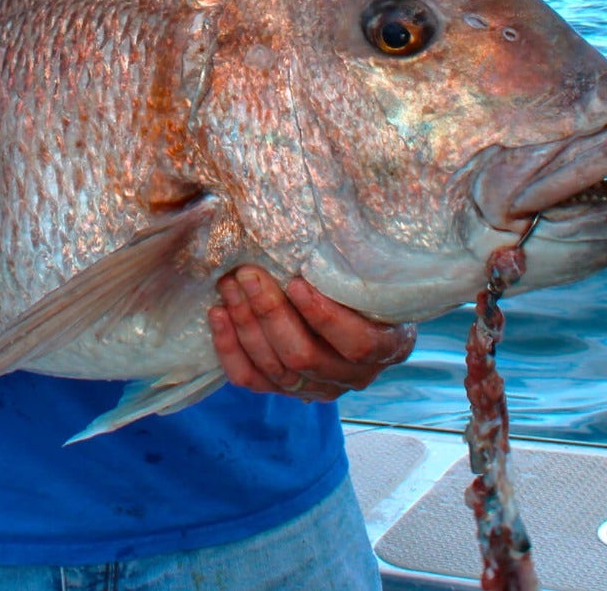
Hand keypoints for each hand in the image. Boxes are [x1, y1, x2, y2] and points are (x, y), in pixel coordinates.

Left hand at [208, 265, 416, 402]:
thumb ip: (357, 257)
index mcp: (389, 346)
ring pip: (275, 369)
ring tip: (229, 285)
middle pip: (304, 357)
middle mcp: (355, 376)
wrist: (356, 303)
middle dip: (270, 313)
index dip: (324, 318)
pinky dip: (230, 349)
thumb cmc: (365, 276)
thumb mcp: (373, 266)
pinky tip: (218, 314)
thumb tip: (324, 215)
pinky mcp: (285, 390)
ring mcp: (319, 387)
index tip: (296, 283)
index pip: (356, 344)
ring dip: (246, 324)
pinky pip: (250, 379)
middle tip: (248, 274)